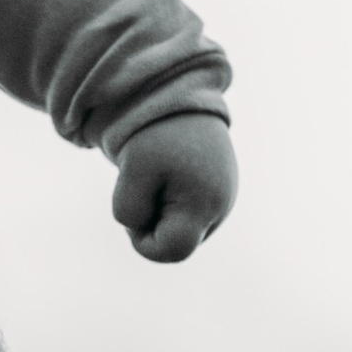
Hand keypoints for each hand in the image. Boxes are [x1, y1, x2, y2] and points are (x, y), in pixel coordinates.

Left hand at [111, 113, 236, 262]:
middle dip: (151, 225)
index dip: (143, 241)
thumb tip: (138, 228)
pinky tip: (166, 178)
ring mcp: (222, 203)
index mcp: (206, 203)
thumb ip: (129, 209)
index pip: (171, 251)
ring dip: (159, 214)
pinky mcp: (216, 196)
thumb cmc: (156, 133)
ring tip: (158, 177)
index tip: (132, 208)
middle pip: (176, 244)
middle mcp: (221, 208)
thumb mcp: (133, 169)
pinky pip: (185, 217)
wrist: (180, 100)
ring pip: (180, 232)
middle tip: (144, 186)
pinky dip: (168, 205)